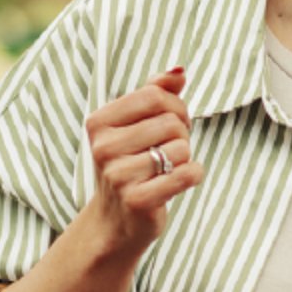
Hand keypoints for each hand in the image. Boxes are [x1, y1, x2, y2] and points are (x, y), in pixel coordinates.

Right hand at [83, 67, 203, 255]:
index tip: (169, 124)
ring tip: (164, 170)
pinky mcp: (137, 200)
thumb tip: (179, 71)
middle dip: (181, 135)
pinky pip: (188, 174)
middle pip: (172, 122)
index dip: (176, 107)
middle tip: (166, 152)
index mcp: (99, 122)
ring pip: (182, 148)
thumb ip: (156, 93)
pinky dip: (192, 175)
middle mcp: (103, 147)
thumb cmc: (132, 164)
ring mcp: (118, 176)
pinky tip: (174, 183)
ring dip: (185, 158)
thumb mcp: (136, 125)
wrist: (116, 220)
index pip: (156, 95)